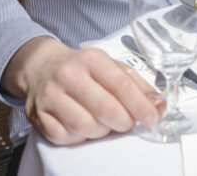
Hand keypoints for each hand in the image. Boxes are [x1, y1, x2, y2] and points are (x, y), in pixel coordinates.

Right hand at [2, 36, 163, 144]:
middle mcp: (68, 75)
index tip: (151, 118)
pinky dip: (80, 138)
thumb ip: (138, 86)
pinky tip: (84, 127)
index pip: (121, 85)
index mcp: (91, 59)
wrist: (41, 67)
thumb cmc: (82, 69)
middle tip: (127, 123)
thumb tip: (159, 106)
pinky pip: (65, 137)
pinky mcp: (37, 116)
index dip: (139, 106)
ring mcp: (50, 96)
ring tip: (104, 123)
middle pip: (104, 109)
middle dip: (123, 122)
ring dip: (101, 131)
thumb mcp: (112, 67)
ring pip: (85, 126)